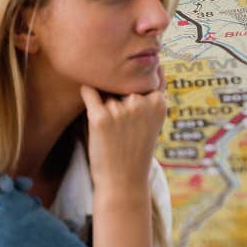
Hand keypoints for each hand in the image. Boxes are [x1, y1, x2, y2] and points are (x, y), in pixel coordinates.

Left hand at [79, 66, 165, 191]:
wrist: (123, 181)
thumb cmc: (136, 148)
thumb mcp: (153, 119)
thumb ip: (149, 94)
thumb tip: (138, 65)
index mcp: (159, 102)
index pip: (145, 76)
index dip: (135, 83)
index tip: (132, 90)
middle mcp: (142, 102)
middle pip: (123, 82)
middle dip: (118, 93)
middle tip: (121, 120)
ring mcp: (121, 109)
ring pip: (106, 87)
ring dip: (104, 98)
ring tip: (111, 126)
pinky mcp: (100, 117)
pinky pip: (88, 91)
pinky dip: (87, 92)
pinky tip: (90, 100)